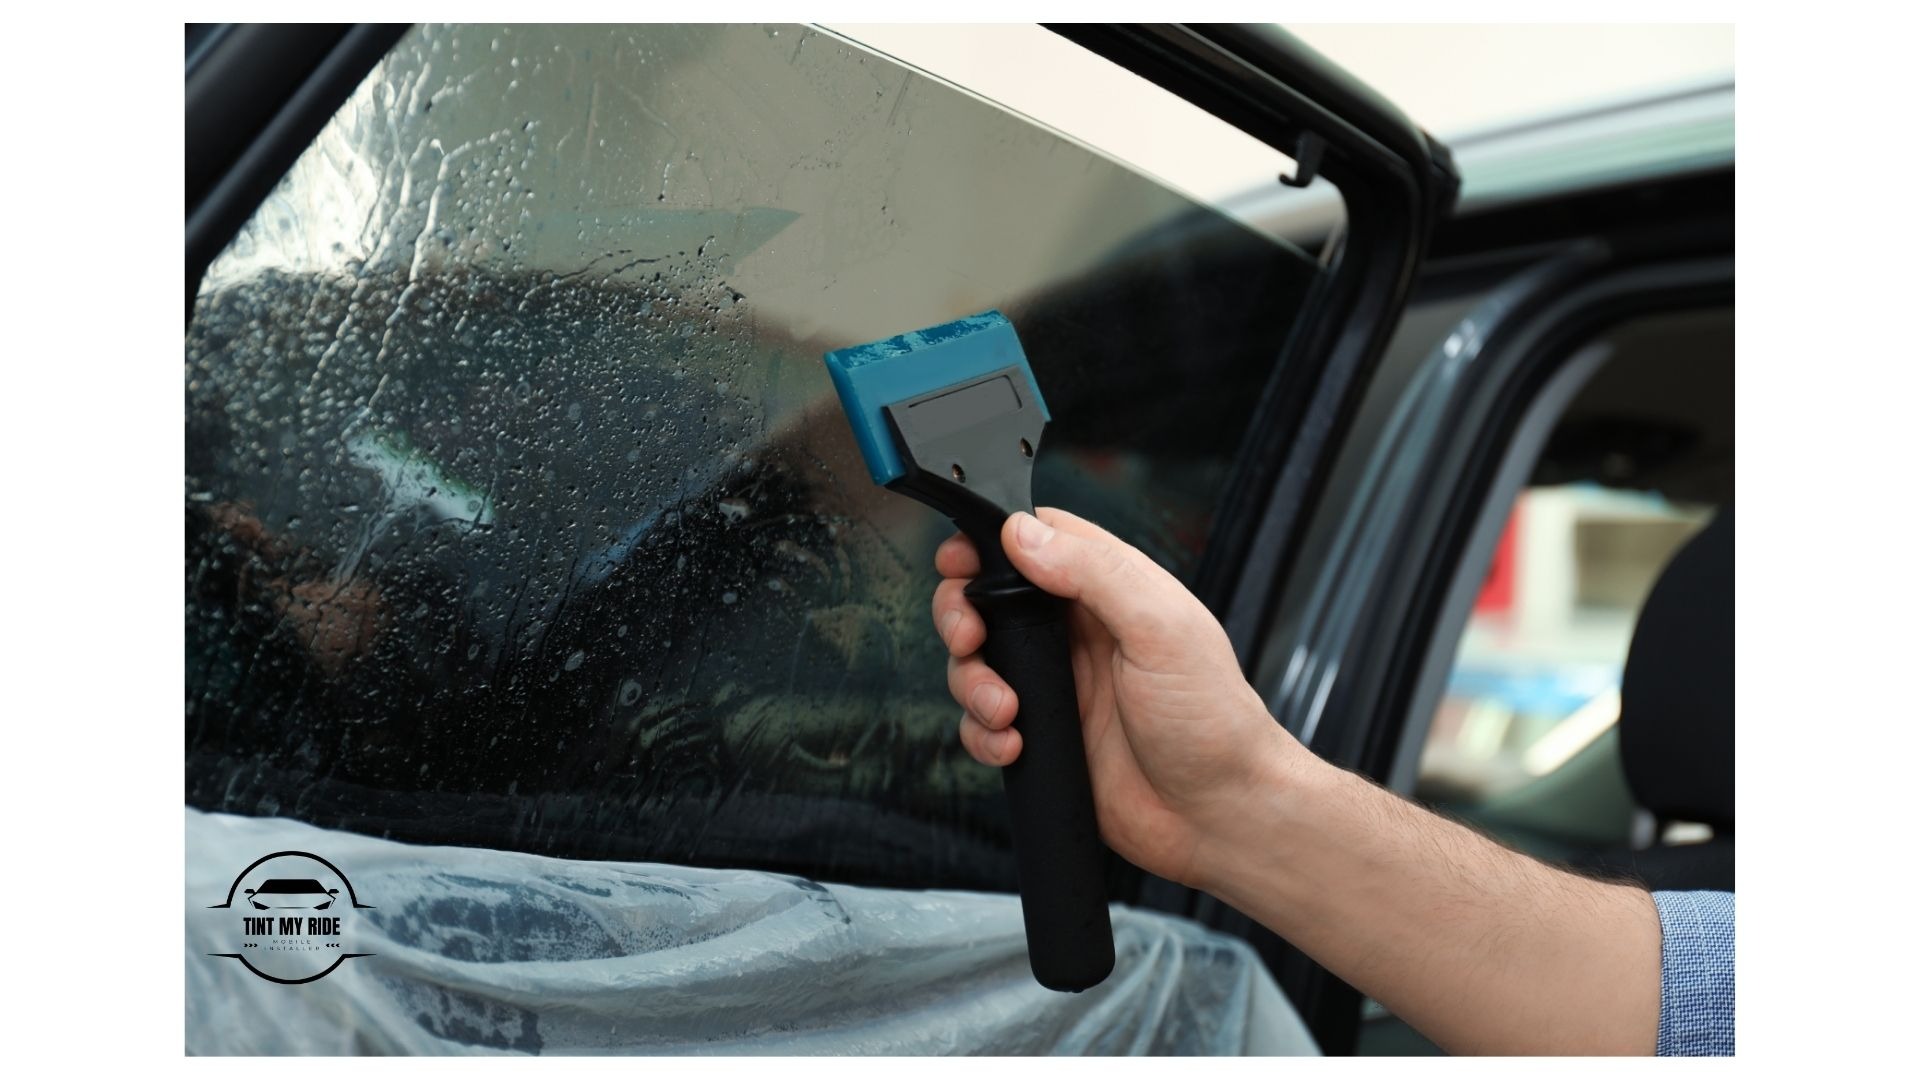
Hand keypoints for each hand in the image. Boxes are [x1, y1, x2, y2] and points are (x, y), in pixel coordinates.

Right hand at [932, 507, 1301, 887]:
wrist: (1219, 815)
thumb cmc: (1214, 721)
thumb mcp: (1161, 627)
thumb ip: (1094, 571)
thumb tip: (1023, 533)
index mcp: (1110, 588)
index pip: (1035, 539)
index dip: (987, 542)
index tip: (959, 561)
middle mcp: (1078, 632)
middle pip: (987, 597)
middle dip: (960, 614)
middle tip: (968, 637)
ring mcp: (1058, 684)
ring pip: (977, 662)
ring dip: (972, 683)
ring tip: (1005, 709)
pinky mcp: (1044, 735)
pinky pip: (983, 725)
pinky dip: (983, 734)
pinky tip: (1015, 744)